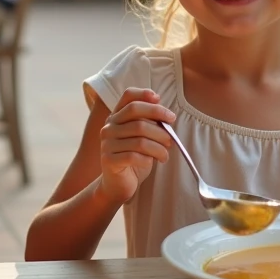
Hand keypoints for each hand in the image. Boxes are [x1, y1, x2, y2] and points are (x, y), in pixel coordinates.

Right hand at [98, 88, 173, 204]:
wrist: (118, 184)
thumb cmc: (134, 158)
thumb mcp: (141, 137)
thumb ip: (149, 123)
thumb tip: (166, 115)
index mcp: (116, 117)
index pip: (128, 96)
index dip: (144, 94)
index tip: (160, 100)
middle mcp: (109, 127)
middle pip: (136, 113)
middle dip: (159, 120)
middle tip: (171, 135)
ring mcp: (107, 143)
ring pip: (140, 138)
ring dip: (159, 146)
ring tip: (165, 154)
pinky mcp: (109, 160)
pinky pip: (134, 156)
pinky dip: (149, 159)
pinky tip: (153, 162)